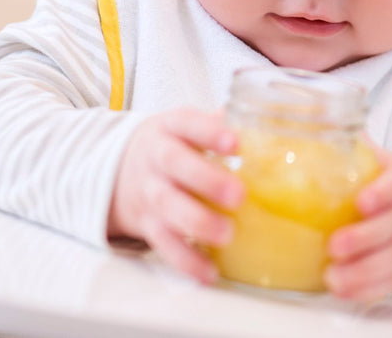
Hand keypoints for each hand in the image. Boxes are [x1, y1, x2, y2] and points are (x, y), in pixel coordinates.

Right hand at [108, 108, 242, 282]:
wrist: (119, 169)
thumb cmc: (173, 144)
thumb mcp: (188, 125)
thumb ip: (222, 124)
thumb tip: (272, 120)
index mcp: (170, 128)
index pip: (188, 124)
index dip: (209, 132)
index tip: (235, 142)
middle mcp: (156, 158)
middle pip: (175, 164)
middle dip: (206, 180)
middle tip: (238, 194)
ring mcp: (150, 192)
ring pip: (168, 206)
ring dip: (197, 223)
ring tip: (226, 234)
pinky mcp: (148, 224)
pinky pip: (164, 244)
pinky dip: (187, 260)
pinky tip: (210, 271)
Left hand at [324, 147, 391, 301]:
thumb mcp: (381, 164)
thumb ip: (353, 149)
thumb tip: (309, 120)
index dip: (384, 191)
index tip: (361, 202)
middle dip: (367, 237)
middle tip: (334, 245)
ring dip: (367, 270)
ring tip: (334, 277)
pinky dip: (371, 288)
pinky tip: (347, 291)